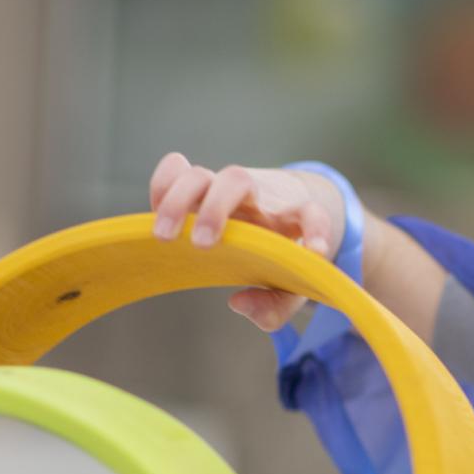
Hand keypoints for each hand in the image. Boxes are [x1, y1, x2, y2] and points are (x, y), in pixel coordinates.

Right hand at [148, 152, 347, 331]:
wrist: (282, 209)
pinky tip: (155, 214)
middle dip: (216, 208)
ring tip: (164, 237)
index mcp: (294, 216)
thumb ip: (275, 305)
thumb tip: (239, 304)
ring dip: (178, 201)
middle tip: (202, 245)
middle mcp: (258, 195)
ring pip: (200, 174)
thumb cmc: (286, 253)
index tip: (316, 250)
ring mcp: (226, 188)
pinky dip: (162, 185)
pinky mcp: (201, 185)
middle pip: (237, 178)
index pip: (313, 215)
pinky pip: (176, 168)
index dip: (318, 230)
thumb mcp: (290, 286)